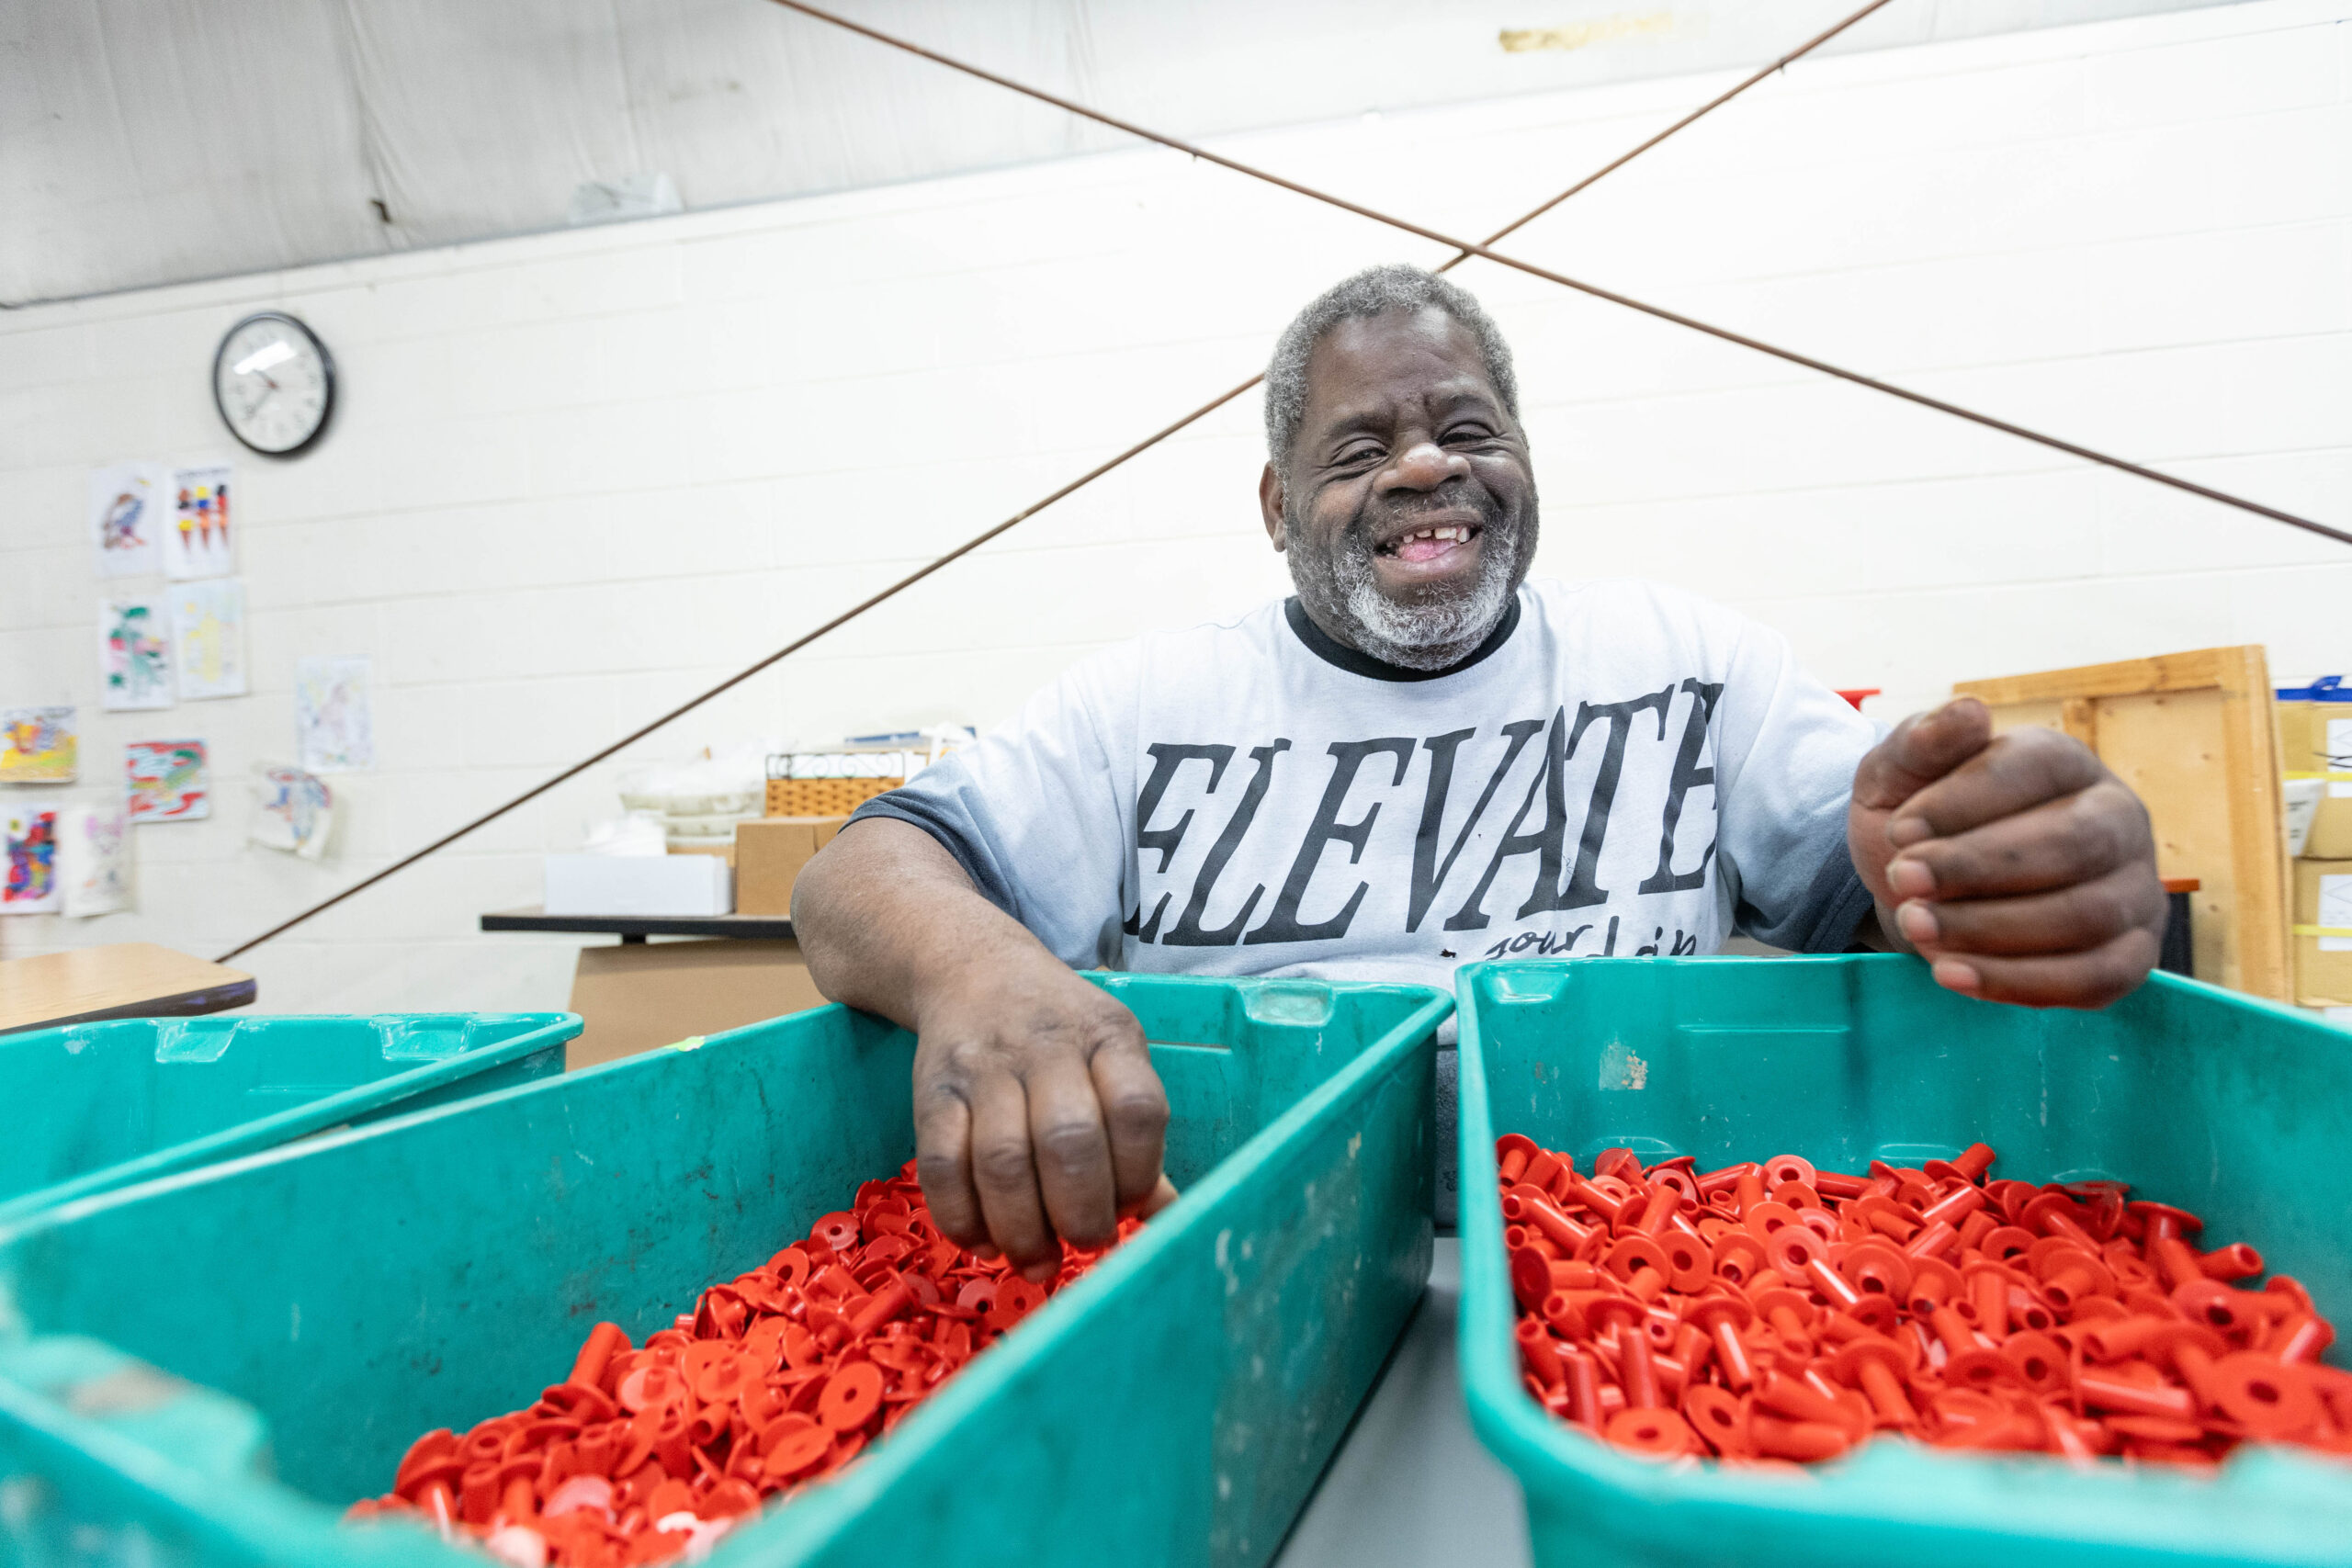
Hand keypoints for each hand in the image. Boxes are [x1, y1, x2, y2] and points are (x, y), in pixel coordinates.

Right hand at [911, 949, 1173, 1279]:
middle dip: (1080, 1213)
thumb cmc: (1061, 1034)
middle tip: (1083, 1242)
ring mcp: (985, 1066)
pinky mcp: (932, 1091)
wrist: (973, 971)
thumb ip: (1136, 1136)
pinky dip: (961, 1217)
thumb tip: (1166, 1218)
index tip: (1129, 1208)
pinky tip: (983, 1241)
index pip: (1137, 1110)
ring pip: (1003, 1162)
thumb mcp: (1112, 1058)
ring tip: (1035, 1257)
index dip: (1138, 1174)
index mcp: (1108, 1036)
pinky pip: (941, 1165)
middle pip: (1069, 1141)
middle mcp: (1048, 1046)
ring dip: (1021, 1229)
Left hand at [1847, 697, 2165, 1006]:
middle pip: (2074, 845)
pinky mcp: (2131, 954)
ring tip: (1917, 928)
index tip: (1898, 831)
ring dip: (1992, 929)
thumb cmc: (1923, 821)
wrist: (1930, 889)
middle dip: (1979, 869)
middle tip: (1903, 883)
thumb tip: (1968, 712)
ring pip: (2086, 915)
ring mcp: (2135, 888)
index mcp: (2062, 760)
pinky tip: (1952, 975)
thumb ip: (1921, 743)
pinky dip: (2020, 982)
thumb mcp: (1897, 775)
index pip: (2033, 769)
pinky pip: (2096, 978)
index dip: (1963, 802)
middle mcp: (2117, 818)